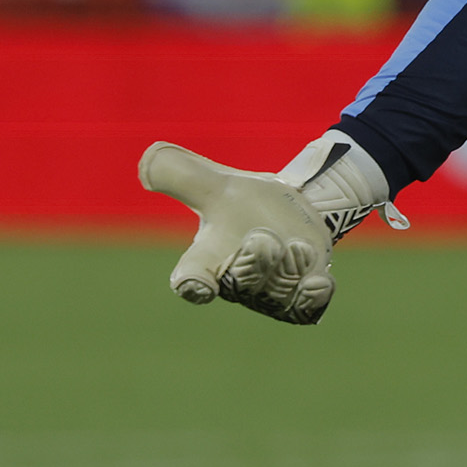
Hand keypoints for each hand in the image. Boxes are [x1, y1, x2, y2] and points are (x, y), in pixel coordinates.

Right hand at [136, 131, 395, 323]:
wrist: (294, 208)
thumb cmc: (245, 202)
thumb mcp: (213, 182)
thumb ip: (178, 173)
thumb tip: (147, 161)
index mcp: (207, 259)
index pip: (190, 280)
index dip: (192, 286)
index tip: (196, 286)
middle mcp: (237, 283)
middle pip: (244, 282)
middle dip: (257, 260)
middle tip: (264, 237)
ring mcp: (271, 294)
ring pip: (279, 291)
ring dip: (290, 268)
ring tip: (296, 245)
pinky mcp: (303, 297)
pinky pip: (307, 305)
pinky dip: (313, 294)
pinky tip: (318, 280)